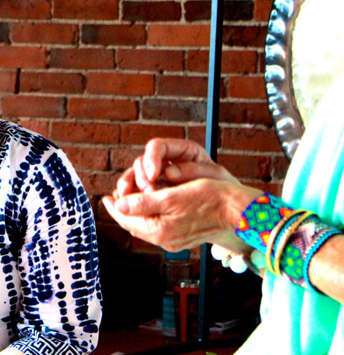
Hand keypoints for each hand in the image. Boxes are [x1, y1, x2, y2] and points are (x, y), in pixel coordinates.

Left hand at [103, 178, 260, 252]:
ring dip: (137, 213)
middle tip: (116, 196)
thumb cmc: (210, 199)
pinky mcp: (184, 237)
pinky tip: (151, 206)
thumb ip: (142, 203)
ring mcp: (175, 241)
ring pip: (146, 226)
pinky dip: (151, 216)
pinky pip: (159, 227)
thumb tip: (119, 205)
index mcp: (159, 231)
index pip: (127, 220)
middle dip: (124, 210)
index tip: (106, 197)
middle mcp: (165, 240)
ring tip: (130, 199)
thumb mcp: (172, 197)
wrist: (239, 212)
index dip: (115, 207)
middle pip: (135, 225)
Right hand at [115, 138, 237, 197]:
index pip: (157, 146)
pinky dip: (129, 198)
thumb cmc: (224, 189)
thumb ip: (192, 171)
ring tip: (133, 198)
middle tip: (148, 192)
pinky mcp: (153, 193)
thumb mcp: (214, 177)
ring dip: (129, 187)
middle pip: (141, 162)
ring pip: (133, 177)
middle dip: (139, 177)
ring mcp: (158, 178)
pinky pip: (134, 193)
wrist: (227, 208)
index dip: (151, 158)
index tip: (153, 175)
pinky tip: (128, 205)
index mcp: (182, 151)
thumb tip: (168, 173)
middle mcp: (166, 162)